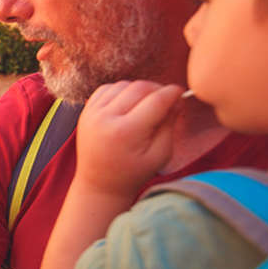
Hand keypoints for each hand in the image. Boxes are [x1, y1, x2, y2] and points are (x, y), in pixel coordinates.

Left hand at [76, 80, 183, 196]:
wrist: (100, 184)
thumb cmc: (133, 173)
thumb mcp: (160, 155)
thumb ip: (169, 125)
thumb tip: (177, 99)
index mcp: (126, 132)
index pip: (155, 100)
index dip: (172, 93)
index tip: (181, 93)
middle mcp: (106, 118)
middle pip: (139, 87)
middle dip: (157, 89)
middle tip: (167, 100)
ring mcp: (92, 113)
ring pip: (123, 85)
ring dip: (139, 90)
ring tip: (147, 105)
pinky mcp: (86, 111)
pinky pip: (107, 88)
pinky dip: (121, 91)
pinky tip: (129, 104)